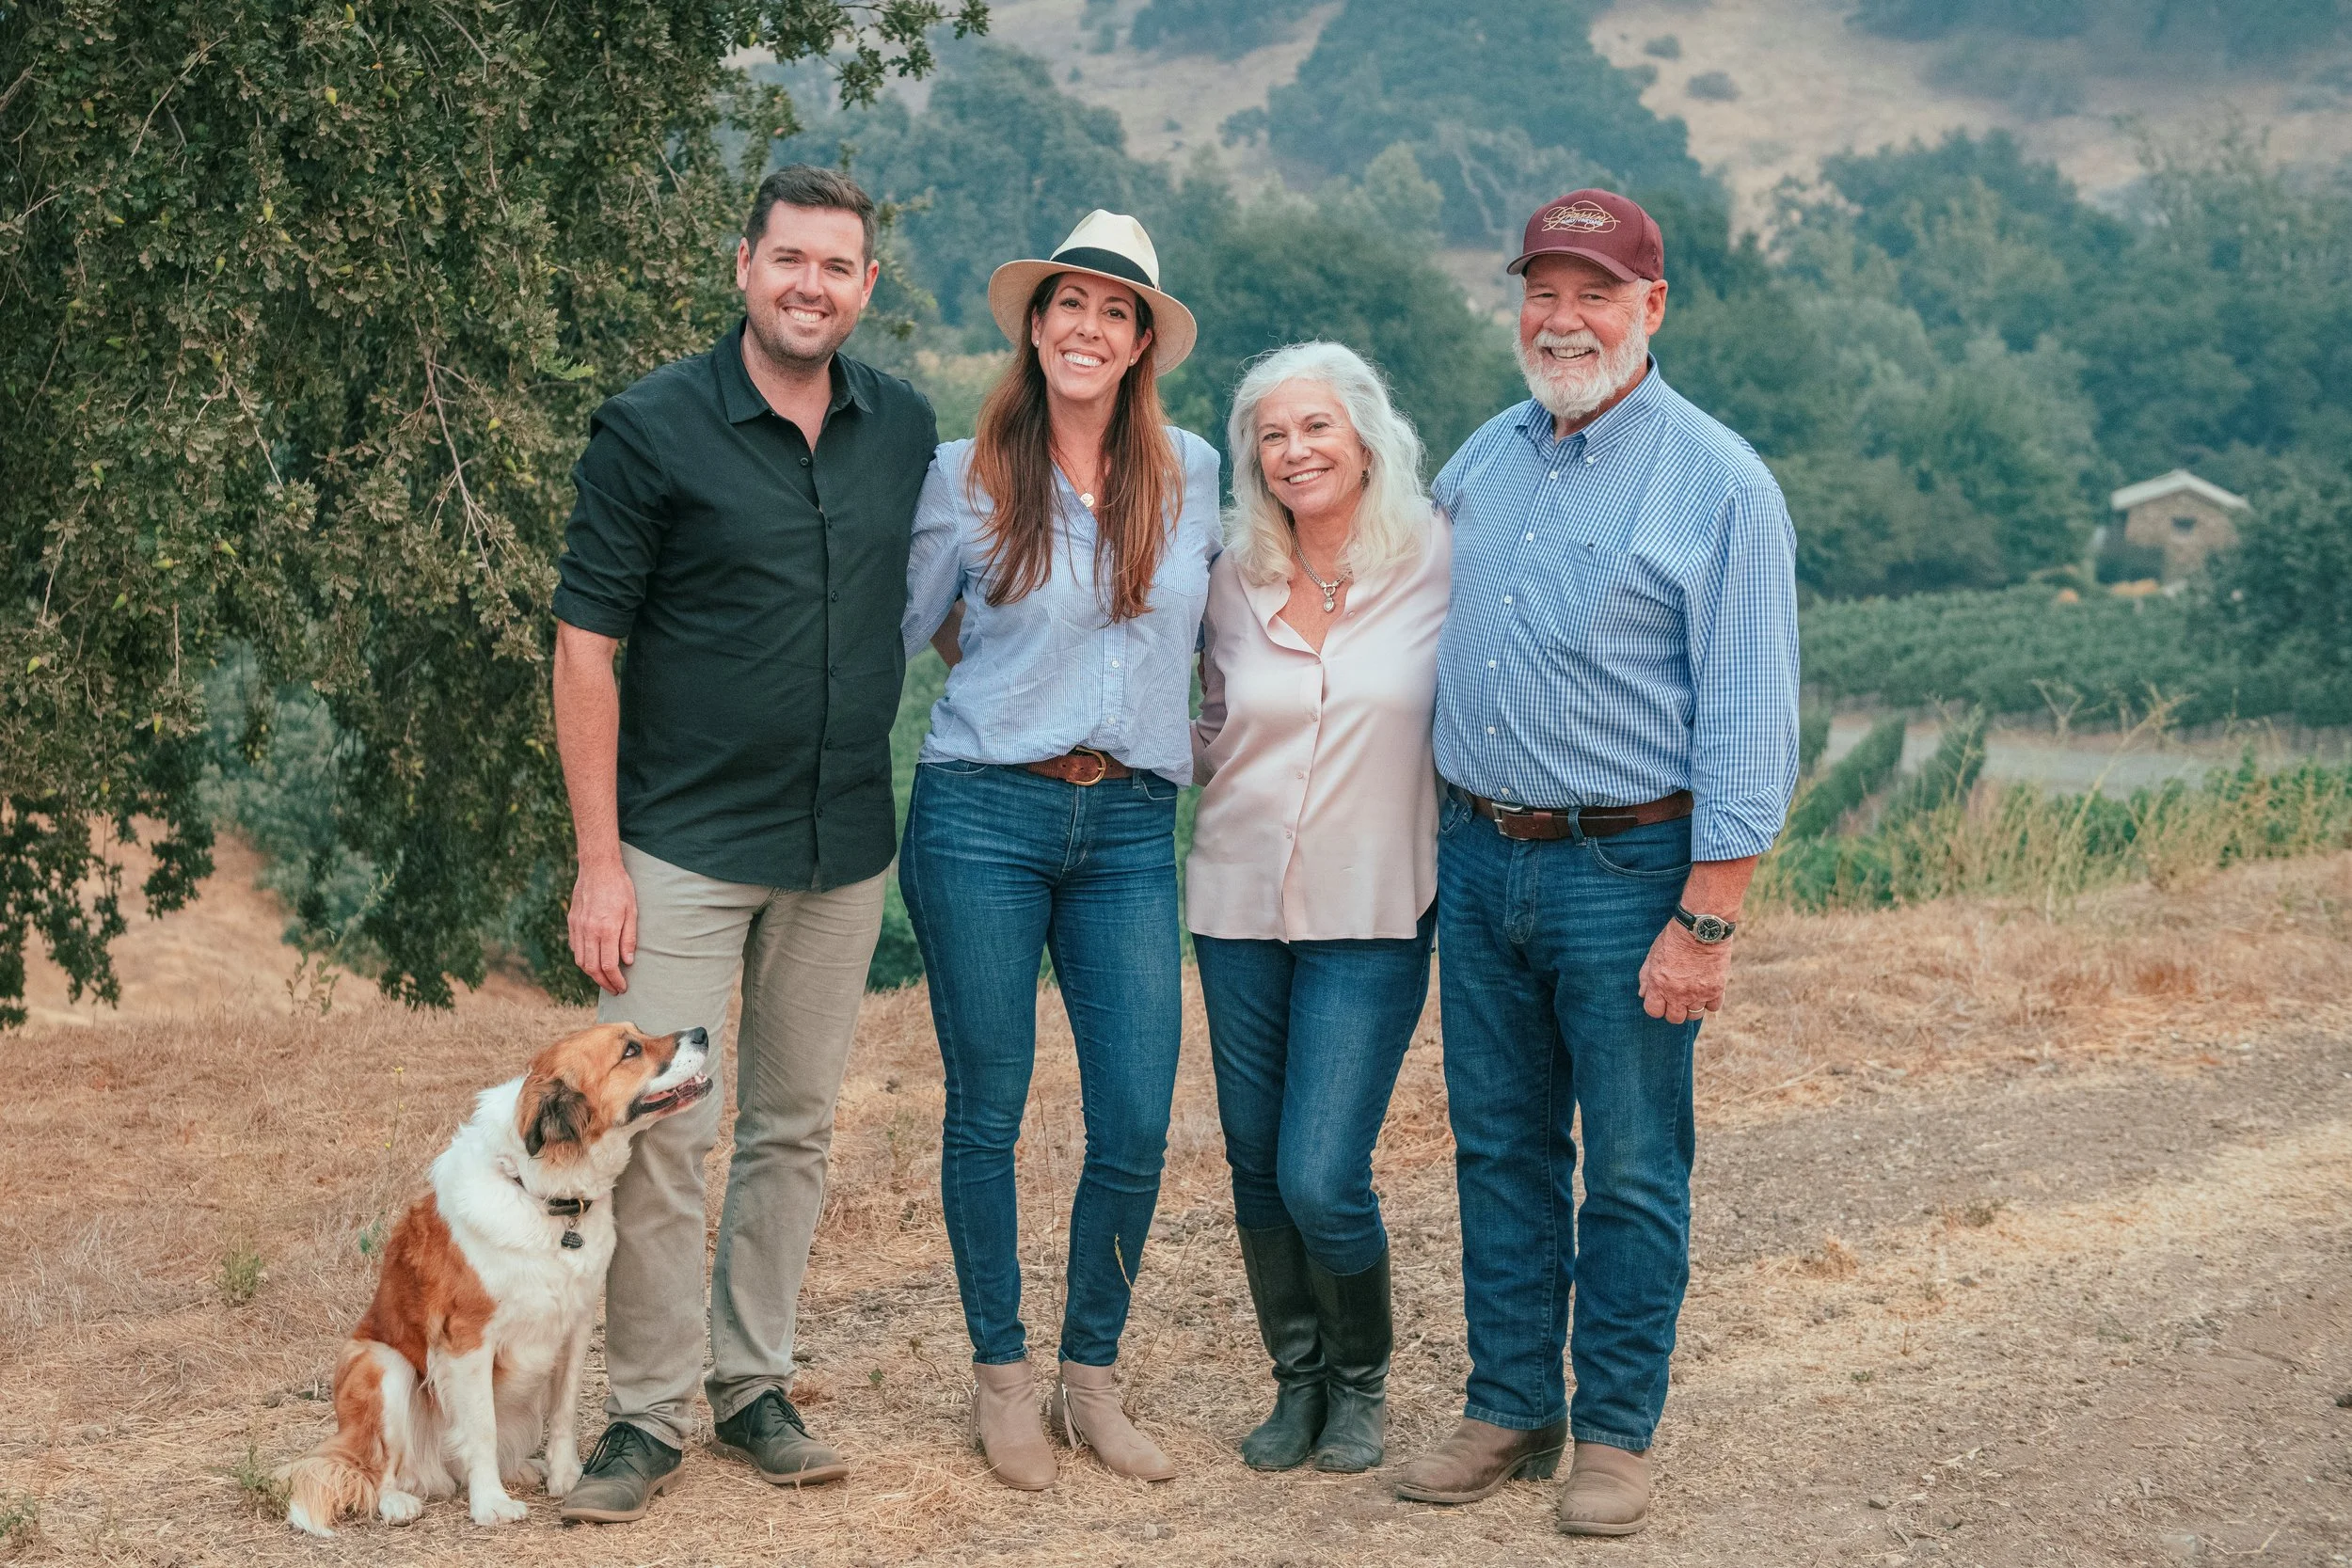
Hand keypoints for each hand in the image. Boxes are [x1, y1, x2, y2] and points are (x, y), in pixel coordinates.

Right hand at [567, 858, 636, 995]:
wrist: (597, 869)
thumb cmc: (619, 888)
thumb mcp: (632, 911)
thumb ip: (628, 938)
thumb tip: (627, 962)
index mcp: (606, 929)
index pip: (609, 965)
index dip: (615, 981)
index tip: (622, 988)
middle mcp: (589, 931)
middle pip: (592, 968)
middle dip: (603, 983)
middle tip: (614, 989)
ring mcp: (578, 928)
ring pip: (580, 961)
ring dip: (592, 974)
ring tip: (604, 979)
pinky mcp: (572, 923)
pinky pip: (575, 948)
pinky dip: (583, 959)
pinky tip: (593, 961)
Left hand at [1638, 918, 1729, 1025]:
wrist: (1701, 928)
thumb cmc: (1674, 938)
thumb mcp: (1653, 954)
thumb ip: (1646, 976)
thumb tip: (1642, 994)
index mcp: (1659, 985)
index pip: (1653, 1011)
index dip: (1656, 1007)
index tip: (1661, 999)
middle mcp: (1678, 993)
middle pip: (1675, 1018)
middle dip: (1674, 1010)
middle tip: (1677, 998)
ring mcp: (1698, 993)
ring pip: (1694, 1015)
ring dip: (1692, 1006)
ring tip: (1693, 993)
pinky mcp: (1716, 989)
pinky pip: (1713, 1007)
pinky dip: (1710, 1001)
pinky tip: (1707, 989)